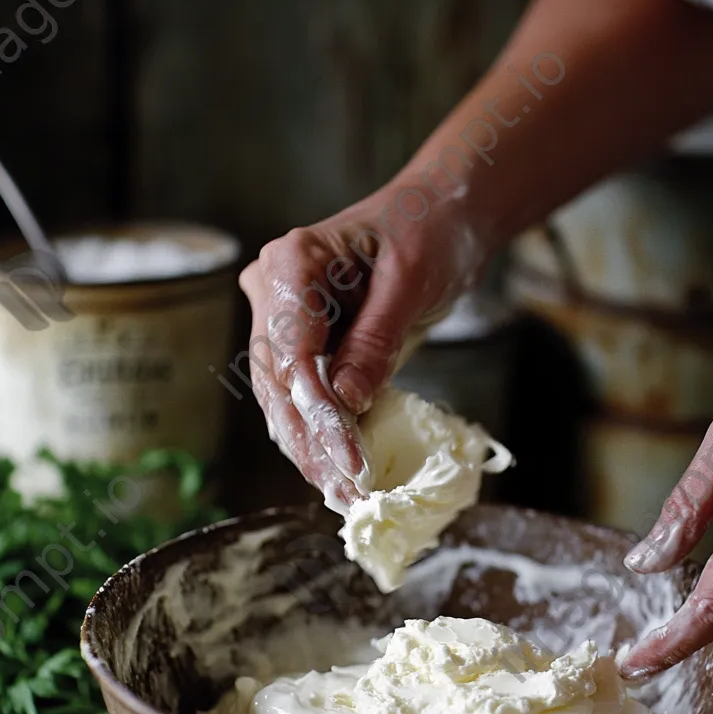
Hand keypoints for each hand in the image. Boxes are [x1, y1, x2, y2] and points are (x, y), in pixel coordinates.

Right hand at [238, 183, 484, 511]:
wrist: (439, 217)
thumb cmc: (429, 232)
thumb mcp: (410, 282)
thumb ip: (375, 340)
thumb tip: (346, 401)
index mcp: (290, 263)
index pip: (292, 355)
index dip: (318, 415)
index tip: (349, 461)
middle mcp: (273, 292)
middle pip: (279, 385)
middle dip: (312, 444)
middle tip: (346, 492)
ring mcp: (283, 321)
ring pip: (283, 401)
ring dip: (312, 451)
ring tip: (343, 495)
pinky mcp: (305, 346)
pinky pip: (302, 398)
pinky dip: (320, 437)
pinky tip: (336, 473)